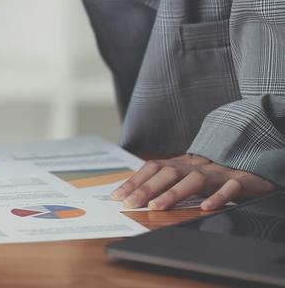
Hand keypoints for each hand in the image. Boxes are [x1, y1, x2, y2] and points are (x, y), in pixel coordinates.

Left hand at [111, 154, 274, 210]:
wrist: (253, 166)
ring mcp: (219, 172)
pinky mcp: (242, 181)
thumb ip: (166, 183)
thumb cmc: (214, 175)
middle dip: (147, 188)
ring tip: (157, 206)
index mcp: (182, 163)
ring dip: (174, 193)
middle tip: (131, 204)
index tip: (117, 196)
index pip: (153, 167)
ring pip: (195, 179)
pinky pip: (230, 187)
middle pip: (169, 172)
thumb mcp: (187, 176)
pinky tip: (206, 207)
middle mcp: (197, 165)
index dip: (134, 181)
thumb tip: (134, 197)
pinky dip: (219, 196)